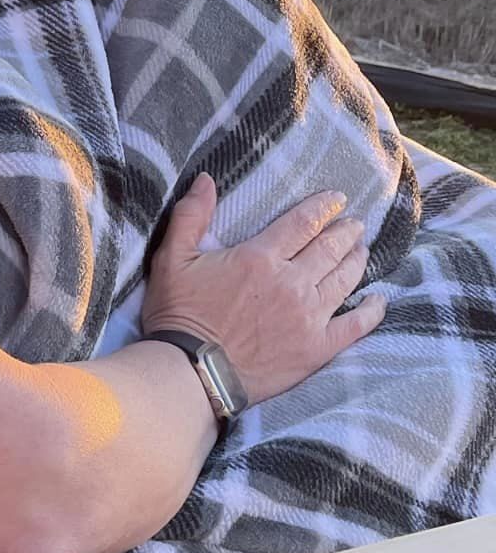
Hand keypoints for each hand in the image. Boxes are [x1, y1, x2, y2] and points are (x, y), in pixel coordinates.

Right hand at [142, 173, 386, 405]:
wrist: (192, 372)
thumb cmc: (179, 315)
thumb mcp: (172, 258)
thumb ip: (190, 216)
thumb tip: (206, 179)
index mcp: (260, 258)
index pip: (302, 223)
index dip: (323, 207)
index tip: (337, 199)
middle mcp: (291, 283)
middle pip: (329, 249)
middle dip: (346, 232)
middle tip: (356, 224)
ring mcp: (309, 317)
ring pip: (344, 280)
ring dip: (357, 261)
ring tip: (363, 250)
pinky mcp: (317, 348)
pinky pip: (355, 326)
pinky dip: (371, 312)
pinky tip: (379, 302)